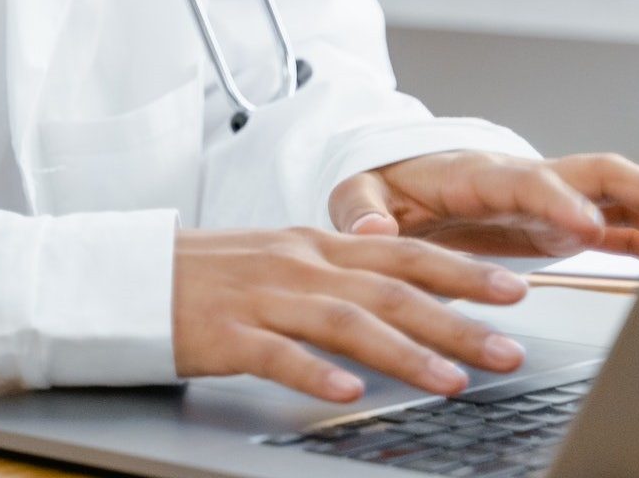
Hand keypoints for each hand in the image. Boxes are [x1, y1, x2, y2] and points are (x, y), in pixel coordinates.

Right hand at [172, 228, 528, 401]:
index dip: (460, 271)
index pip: (401, 253)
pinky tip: (348, 393)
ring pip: (346, 322)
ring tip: (452, 381)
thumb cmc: (201, 274)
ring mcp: (261, 298)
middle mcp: (296, 265)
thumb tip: (390, 295)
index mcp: (311, 245)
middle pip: (389, 291)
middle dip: (457, 320)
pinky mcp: (225, 333)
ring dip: (405, 352)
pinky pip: (277, 354)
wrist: (124, 275)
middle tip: (508, 349)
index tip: (513, 289)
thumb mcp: (274, 259)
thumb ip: (330, 272)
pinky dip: (315, 373)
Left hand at [330, 152, 638, 258]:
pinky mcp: (553, 222)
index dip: (557, 202)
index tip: (583, 227)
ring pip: (614, 195)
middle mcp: (521, 180)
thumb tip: (372, 228)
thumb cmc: (380, 184)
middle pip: (593, 174)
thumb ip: (359, 208)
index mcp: (476, 174)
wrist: (393, 180)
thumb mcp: (355, 192)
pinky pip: (612, 225)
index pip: (526, 181)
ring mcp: (545, 199)